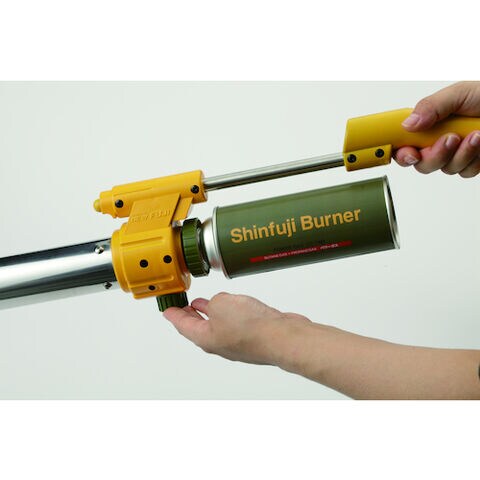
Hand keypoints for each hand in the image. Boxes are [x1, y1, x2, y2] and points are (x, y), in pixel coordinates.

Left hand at [163, 292, 311, 365]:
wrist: (282, 337)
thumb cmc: (252, 328)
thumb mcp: (221, 304)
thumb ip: (214, 301)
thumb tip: (218, 302)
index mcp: (205, 338)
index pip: (182, 325)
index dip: (173, 314)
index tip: (167, 310)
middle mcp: (219, 343)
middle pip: (198, 328)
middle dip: (190, 316)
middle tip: (183, 307)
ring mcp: (237, 342)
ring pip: (218, 325)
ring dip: (209, 314)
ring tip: (204, 304)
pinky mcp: (252, 337)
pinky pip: (235, 324)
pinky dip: (228, 314)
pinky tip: (232, 308)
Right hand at [395, 81, 479, 177]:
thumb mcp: (458, 94)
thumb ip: (431, 106)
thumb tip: (408, 123)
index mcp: (429, 124)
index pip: (404, 144)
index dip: (401, 152)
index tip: (408, 152)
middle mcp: (438, 140)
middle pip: (421, 163)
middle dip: (434, 155)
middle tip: (449, 140)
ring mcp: (455, 153)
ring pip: (444, 168)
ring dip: (460, 154)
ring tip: (475, 135)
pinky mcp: (470, 163)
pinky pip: (464, 171)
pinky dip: (473, 158)